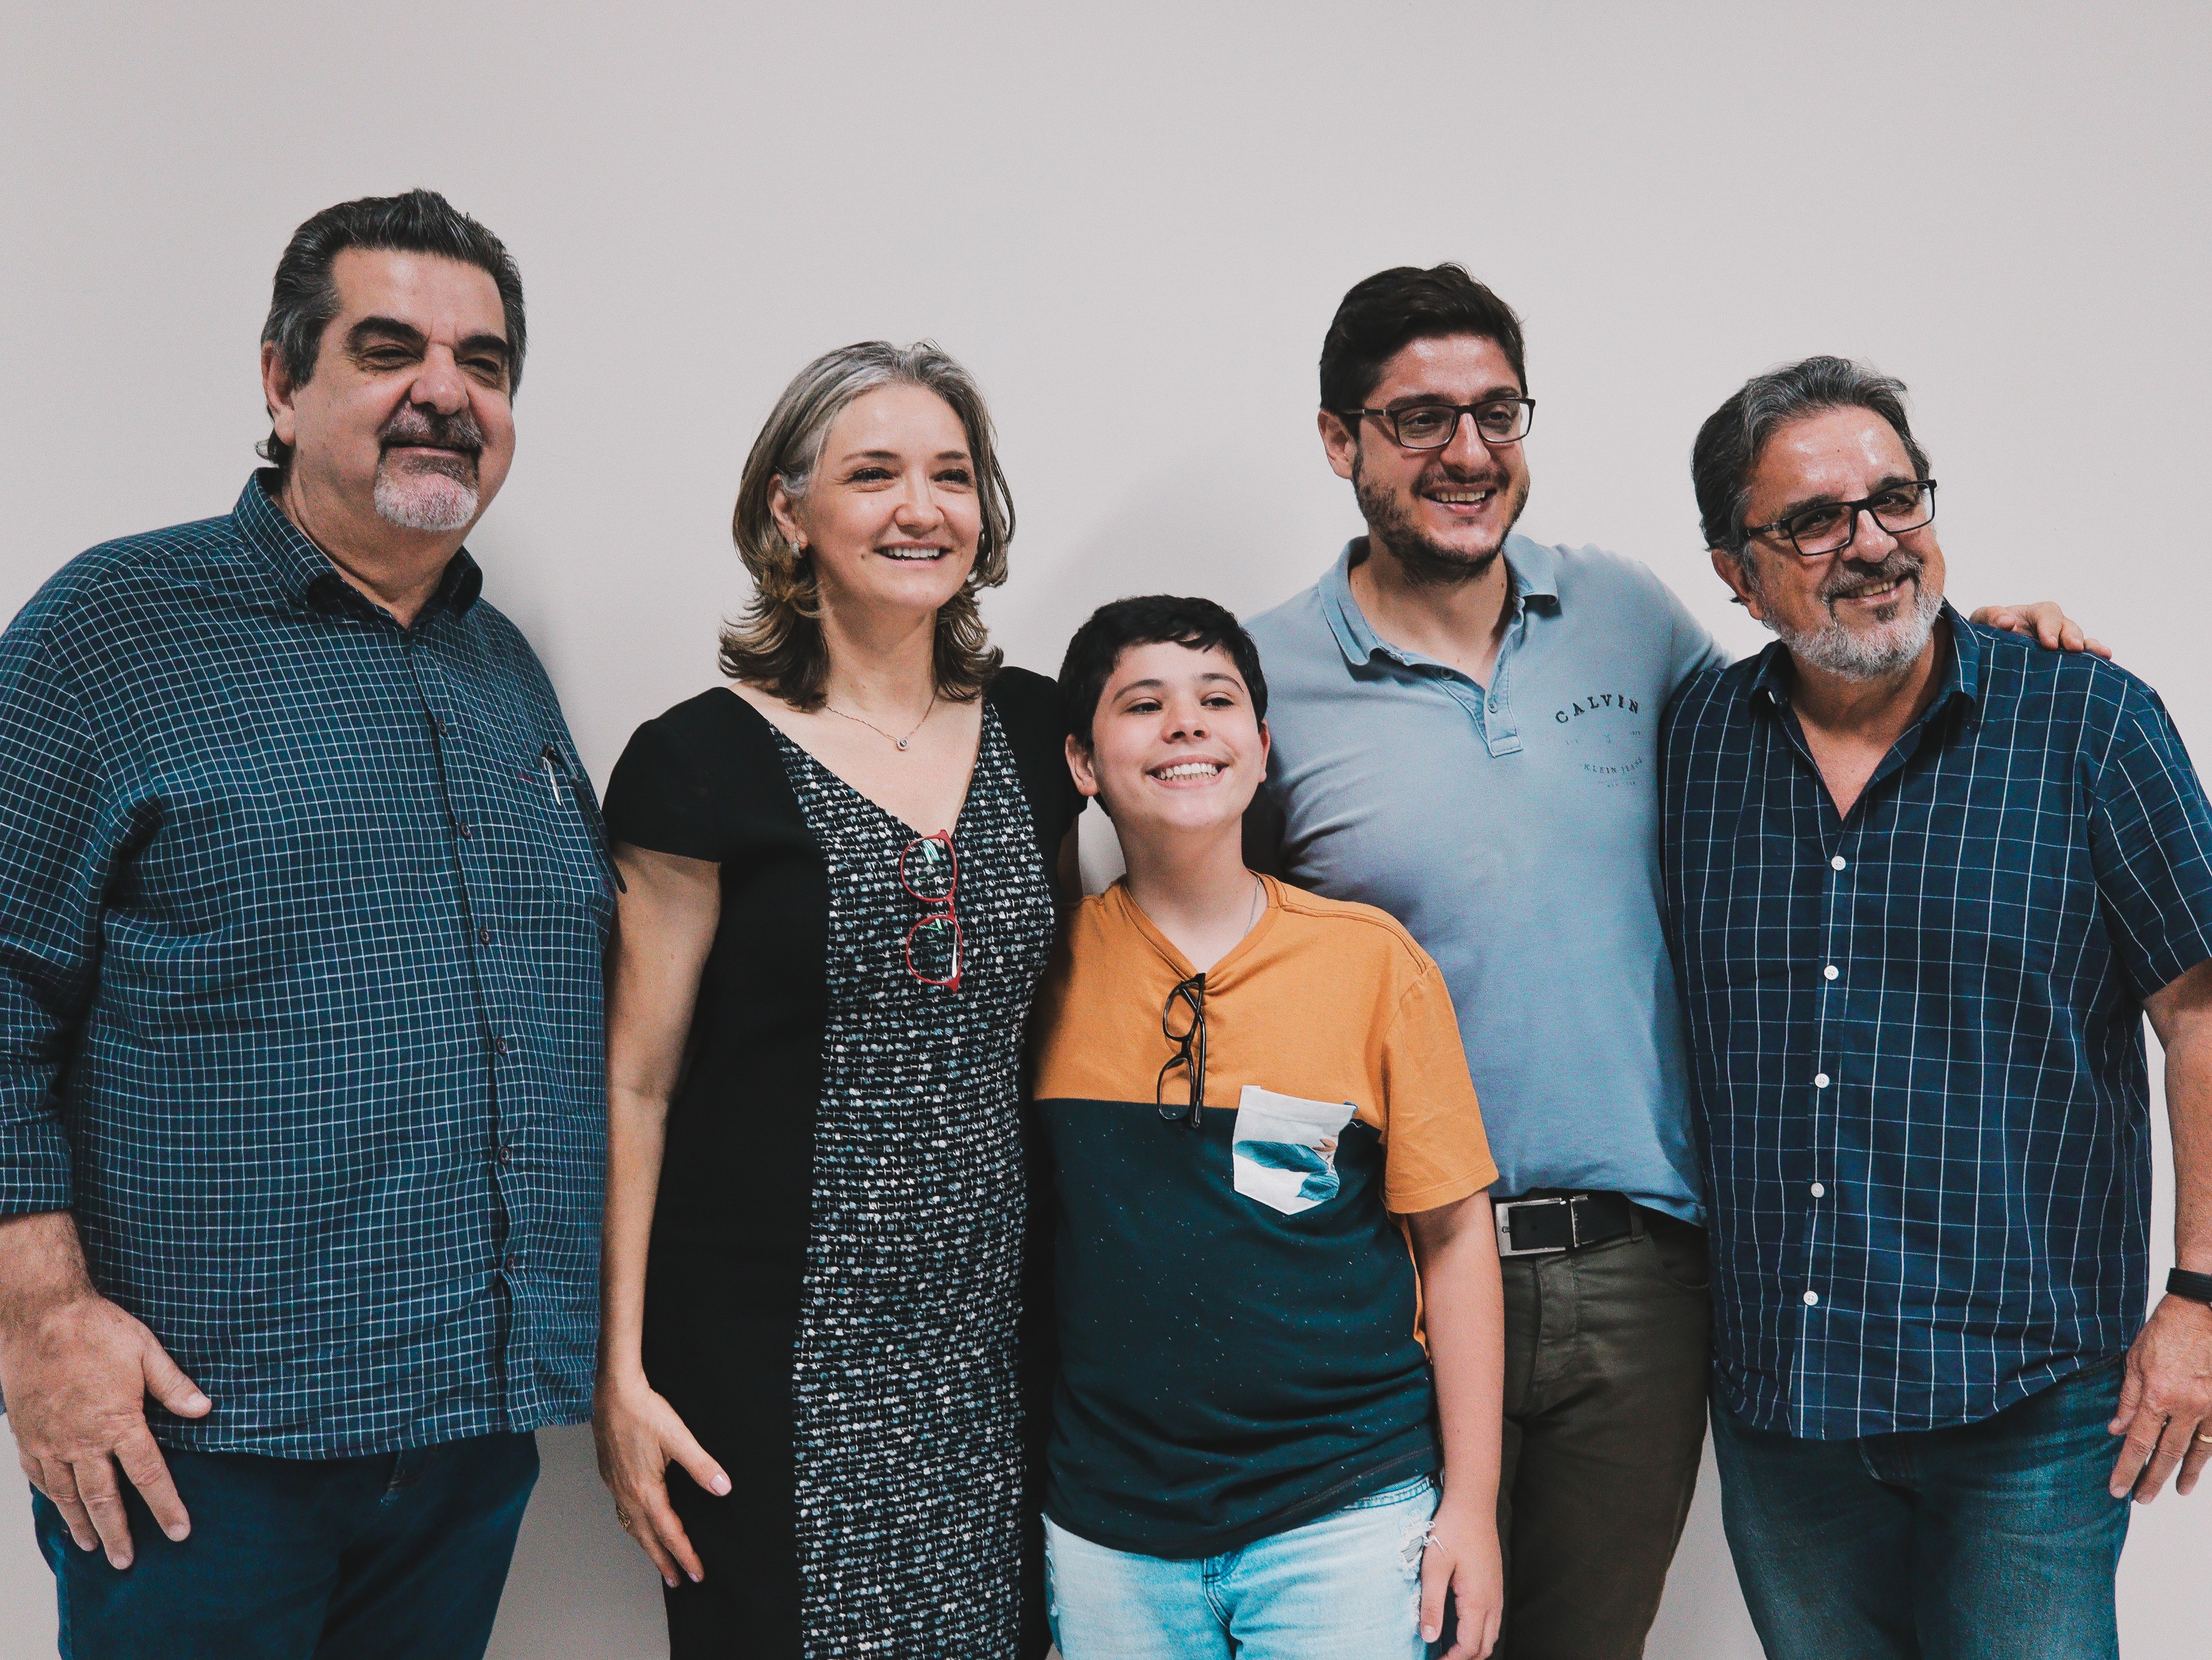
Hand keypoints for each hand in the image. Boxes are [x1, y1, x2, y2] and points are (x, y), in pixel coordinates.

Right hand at [0, 1289, 209, 1568]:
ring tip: (93, 1546)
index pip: (148, 1475)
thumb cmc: (96, 1330)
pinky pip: (38, 1476)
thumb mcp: (146, 1351)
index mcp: (118, 1423)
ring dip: (81, 1523)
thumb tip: (204, 1409)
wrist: (39, 1318)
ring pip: (67, 1495)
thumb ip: (173, 1385)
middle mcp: (82, 1441)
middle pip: (103, 1499)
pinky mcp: (27, 1435)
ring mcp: (50, 1441)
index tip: (179, 1532)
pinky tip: (59, 1508)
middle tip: (127, 1561)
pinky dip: (50, 1497)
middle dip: (118, 1532)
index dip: (165, 1506)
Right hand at [593, 1372, 729, 1586]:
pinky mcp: (610, 1473)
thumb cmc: (644, 1411)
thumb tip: (723, 1487)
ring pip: (631, 1526)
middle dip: (664, 1561)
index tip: (697, 1573)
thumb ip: (701, 1464)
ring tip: (658, 1559)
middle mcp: (626, 1493)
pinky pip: (622, 1511)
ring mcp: (615, 1485)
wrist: (612, 1391)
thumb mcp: (678, 1437)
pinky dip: (633, 1525)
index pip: (669, 1532)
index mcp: (645, 1490)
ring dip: (646, 1545)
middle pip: (646, 1538)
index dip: (685, 1554)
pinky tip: (638, 1522)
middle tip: (677, 1582)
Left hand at [1419, 1494, 1502, 1659]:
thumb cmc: (1451, 1530)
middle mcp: (1493, 1601)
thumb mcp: (1433, 1567)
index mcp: (1477, 1600)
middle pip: (1484, 1647)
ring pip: (1491, 1634)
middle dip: (1464, 1658)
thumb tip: (1429, 1637)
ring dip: (1472, 1646)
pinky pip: (1492, 1619)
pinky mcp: (1494, 1584)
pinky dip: (1478, 1631)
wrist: (1473, 1503)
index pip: (1469, 1647)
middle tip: (1439, 1657)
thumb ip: (1431, 1605)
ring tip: (1447, 1647)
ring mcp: (1496, 1592)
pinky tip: (1458, 1625)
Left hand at [1968, 601, 2109, 658]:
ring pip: (2080, 641)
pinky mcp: (2064, 661)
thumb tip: (2006, 622)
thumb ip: (1990, 616)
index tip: (2048, 643)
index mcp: (2034, 614)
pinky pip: (2083, 659)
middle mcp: (2052, 627)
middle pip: (2068, 626)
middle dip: (2072, 636)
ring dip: (2090, 647)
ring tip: (2102, 653)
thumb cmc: (1987, 633)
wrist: (1987, 657)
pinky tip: (2106, 663)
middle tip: (2073, 648)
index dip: (2050, 626)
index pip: (2047, 613)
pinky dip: (2094, 660)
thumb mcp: (1981, 621)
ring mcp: (2061, 644)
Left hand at [2107, 1295, 2211, 1500]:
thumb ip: (2127, 1398)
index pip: (2138, 1443)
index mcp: (2157, 1396)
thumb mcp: (2135, 1361)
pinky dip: (2208, 1453)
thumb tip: (2116, 1429)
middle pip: (2168, 1454)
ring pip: (2198, 1450)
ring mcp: (2211, 1406)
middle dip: (2153, 1479)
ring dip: (2187, 1474)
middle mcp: (2186, 1407)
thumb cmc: (2165, 1331)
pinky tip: (2202, 1464)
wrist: (2203, 1310)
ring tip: (2176, 1491)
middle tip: (2142, 1499)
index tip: (2118, 1489)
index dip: (2127, 1469)